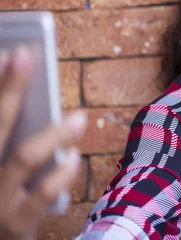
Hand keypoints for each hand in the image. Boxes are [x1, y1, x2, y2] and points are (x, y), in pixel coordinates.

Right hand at [0, 46, 86, 239]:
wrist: (2, 239)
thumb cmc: (7, 195)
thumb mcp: (3, 164)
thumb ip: (12, 132)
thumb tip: (28, 88)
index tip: (11, 53)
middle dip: (8, 89)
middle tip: (26, 56)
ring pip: (22, 157)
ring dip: (53, 132)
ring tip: (79, 118)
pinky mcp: (15, 225)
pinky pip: (42, 195)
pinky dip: (61, 173)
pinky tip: (73, 158)